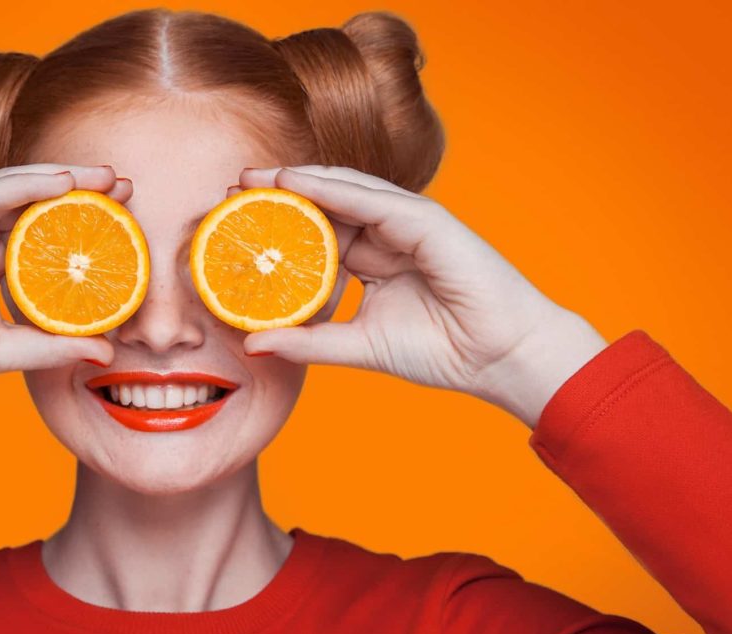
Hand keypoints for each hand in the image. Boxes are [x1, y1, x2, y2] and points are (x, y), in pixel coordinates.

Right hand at [0, 164, 121, 411]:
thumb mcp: (1, 352)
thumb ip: (50, 347)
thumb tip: (105, 352)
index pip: (44, 234)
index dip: (84, 224)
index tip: (128, 222)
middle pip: (36, 205)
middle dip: (84, 193)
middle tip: (129, 187)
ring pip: (16, 190)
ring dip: (64, 179)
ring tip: (106, 177)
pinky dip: (26, 185)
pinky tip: (62, 182)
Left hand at [235, 166, 608, 427]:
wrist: (500, 358)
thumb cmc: (443, 350)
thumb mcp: (359, 346)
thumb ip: (308, 342)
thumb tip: (252, 344)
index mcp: (372, 259)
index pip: (316, 232)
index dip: (275, 225)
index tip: (231, 223)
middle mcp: (386, 234)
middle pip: (323, 204)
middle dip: (277, 194)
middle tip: (230, 189)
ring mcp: (407, 222)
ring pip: (343, 191)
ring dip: (297, 181)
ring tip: (255, 178)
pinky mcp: (426, 219)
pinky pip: (372, 199)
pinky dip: (333, 189)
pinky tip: (297, 183)